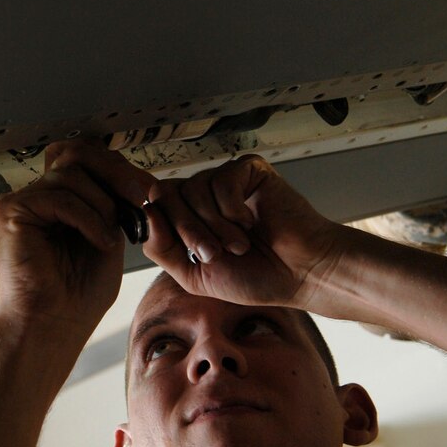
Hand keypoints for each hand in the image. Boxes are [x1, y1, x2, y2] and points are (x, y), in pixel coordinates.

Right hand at [0, 140, 155, 346]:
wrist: (53, 326)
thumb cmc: (79, 295)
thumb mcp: (109, 236)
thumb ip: (113, 204)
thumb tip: (134, 177)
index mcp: (58, 200)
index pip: (87, 160)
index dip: (119, 168)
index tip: (149, 191)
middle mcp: (36, 195)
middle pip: (76, 153)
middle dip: (116, 172)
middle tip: (144, 195)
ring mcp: (21, 202)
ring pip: (70, 174)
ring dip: (102, 204)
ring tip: (110, 237)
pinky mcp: (10, 212)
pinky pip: (58, 197)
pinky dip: (87, 218)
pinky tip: (99, 243)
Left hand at [142, 155, 343, 308]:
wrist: (301, 274)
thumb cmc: (254, 276)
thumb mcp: (193, 274)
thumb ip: (162, 248)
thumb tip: (145, 213)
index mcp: (185, 217)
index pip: (152, 206)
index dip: (161, 227)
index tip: (187, 252)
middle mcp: (200, 195)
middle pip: (165, 194)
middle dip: (188, 231)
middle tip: (213, 254)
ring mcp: (223, 180)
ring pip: (192, 189)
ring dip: (214, 225)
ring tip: (240, 244)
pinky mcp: (247, 169)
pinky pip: (221, 181)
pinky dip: (232, 209)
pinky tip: (250, 223)